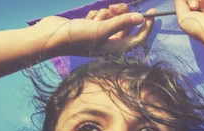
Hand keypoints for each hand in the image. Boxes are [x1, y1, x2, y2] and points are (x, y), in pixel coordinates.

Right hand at [36, 3, 154, 56]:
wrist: (51, 36)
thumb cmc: (76, 36)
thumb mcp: (101, 29)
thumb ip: (121, 23)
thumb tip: (140, 18)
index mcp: (115, 49)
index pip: (138, 39)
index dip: (147, 27)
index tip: (151, 12)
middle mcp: (110, 44)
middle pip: (126, 27)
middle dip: (123, 15)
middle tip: (116, 7)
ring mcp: (100, 36)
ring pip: (113, 20)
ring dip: (108, 14)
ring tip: (98, 15)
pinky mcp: (91, 28)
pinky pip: (101, 18)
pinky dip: (97, 15)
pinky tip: (88, 18)